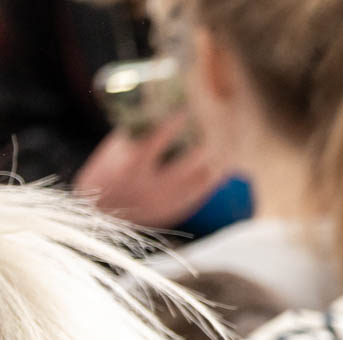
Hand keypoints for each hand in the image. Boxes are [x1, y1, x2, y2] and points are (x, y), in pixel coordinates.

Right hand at [73, 114, 223, 228]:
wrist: (101, 215)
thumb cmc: (106, 174)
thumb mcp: (113, 152)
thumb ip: (135, 135)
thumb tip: (156, 109)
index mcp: (131, 167)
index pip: (156, 140)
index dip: (172, 123)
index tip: (185, 109)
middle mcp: (151, 186)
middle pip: (190, 161)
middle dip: (206, 142)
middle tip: (217, 125)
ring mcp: (167, 201)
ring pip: (204, 179)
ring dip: (218, 160)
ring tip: (227, 143)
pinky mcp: (176, 211)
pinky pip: (204, 193)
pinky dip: (215, 178)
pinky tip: (223, 166)